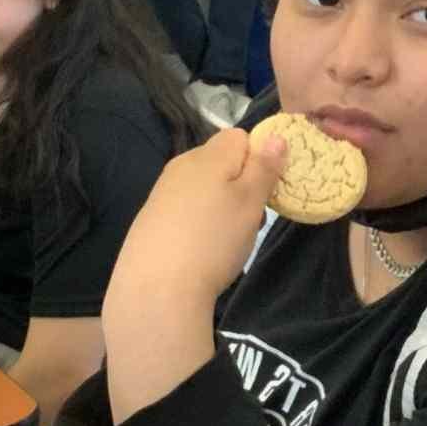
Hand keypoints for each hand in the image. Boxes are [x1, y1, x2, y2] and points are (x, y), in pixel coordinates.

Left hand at [106, 128, 286, 312]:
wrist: (157, 289)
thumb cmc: (213, 240)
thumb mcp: (250, 202)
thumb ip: (264, 167)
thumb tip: (275, 136)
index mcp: (207, 156)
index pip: (240, 136)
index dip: (259, 159)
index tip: (265, 190)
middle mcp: (181, 166)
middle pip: (222, 163)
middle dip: (242, 185)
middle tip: (251, 220)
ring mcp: (162, 193)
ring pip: (205, 188)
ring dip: (222, 207)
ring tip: (227, 241)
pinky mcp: (151, 220)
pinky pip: (186, 209)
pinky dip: (199, 224)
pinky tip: (201, 250)